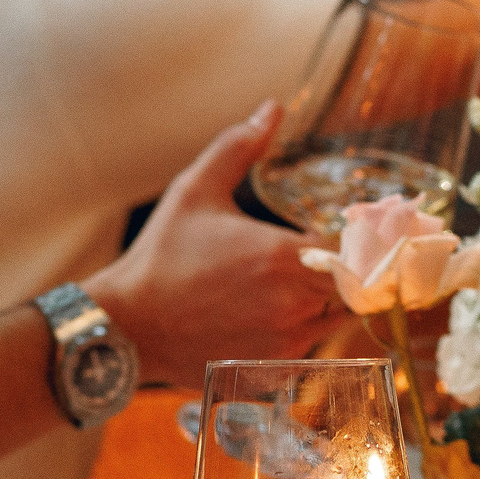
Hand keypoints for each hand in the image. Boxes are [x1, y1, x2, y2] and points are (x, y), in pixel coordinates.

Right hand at [86, 103, 338, 387]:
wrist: (129, 327)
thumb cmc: (161, 257)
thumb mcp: (195, 190)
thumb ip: (238, 147)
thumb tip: (272, 108)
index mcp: (283, 255)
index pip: (350, 247)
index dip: (347, 238)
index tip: (331, 232)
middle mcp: (294, 302)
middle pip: (351, 286)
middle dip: (340, 271)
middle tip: (316, 260)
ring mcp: (286, 341)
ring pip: (334, 321)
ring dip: (323, 304)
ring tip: (288, 289)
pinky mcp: (273, 370)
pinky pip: (310, 351)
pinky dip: (302, 334)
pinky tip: (270, 318)